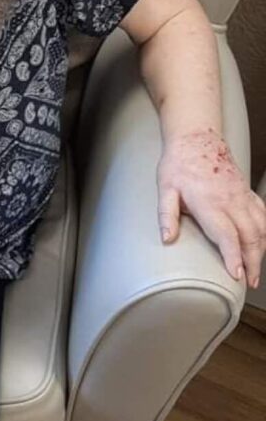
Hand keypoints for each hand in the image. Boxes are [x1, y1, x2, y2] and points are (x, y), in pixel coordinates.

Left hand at [157, 128, 265, 287]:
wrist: (196, 137)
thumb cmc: (178, 165)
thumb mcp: (165, 189)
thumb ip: (166, 215)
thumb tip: (167, 240)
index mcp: (209, 202)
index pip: (226, 234)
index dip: (233, 256)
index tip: (237, 275)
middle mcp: (230, 200)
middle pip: (249, 236)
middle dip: (252, 262)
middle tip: (249, 283)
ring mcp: (241, 196)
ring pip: (260, 227)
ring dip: (261, 250)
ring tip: (256, 272)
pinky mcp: (246, 192)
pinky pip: (262, 215)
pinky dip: (265, 232)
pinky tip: (263, 245)